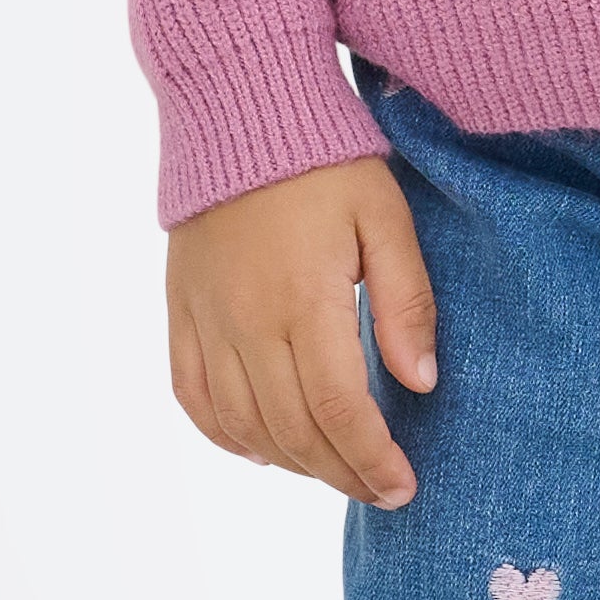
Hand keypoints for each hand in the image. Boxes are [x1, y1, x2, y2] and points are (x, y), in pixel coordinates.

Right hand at [166, 156, 440, 506]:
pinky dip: (225, 436)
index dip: (371, 459)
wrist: (238, 110)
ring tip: (333, 469)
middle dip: (341, 473)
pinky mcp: (179, 310)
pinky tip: (261, 450)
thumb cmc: (326, 162)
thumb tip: (420, 383)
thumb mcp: (387, 219)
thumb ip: (406, 304)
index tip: (403, 486)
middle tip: (381, 489)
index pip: (339, 409)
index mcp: (304, 299)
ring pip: (241, 425)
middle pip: (292, 430)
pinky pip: (190, 394)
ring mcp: (205, 319)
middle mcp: (246, 321)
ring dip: (290, 462)